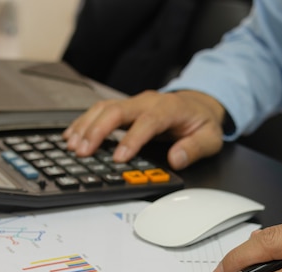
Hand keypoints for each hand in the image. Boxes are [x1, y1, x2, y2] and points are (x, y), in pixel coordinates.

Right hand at [63, 90, 225, 169]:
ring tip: (73, 146)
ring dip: (86, 127)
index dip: (132, 140)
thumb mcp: (210, 138)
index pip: (147, 122)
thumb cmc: (202, 122)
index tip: (119, 158)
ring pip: (104, 109)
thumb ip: (194, 148)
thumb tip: (176, 159)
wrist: (200, 104)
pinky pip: (100, 111)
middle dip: (97, 131)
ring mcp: (134, 103)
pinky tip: (72, 135)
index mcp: (168, 108)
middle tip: (84, 152)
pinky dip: (84, 123)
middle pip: (117, 111)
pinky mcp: (125, 108)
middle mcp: (147, 102)